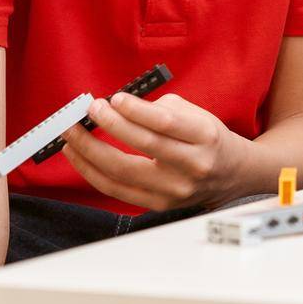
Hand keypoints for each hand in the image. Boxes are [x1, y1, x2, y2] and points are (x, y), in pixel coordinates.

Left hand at [61, 92, 244, 210]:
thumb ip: (159, 108)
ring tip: (71, 134)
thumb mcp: (195, 114)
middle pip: (144, 146)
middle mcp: (192, 165)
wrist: (231, 174)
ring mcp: (174, 189)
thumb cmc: (207, 138)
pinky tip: (79, 156)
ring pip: (123, 172)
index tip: (113, 99)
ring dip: (91, 151)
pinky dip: (92, 172)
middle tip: (89, 110)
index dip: (135, 110)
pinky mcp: (158, 204)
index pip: (165, 123)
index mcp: (205, 136)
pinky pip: (117, 189)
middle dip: (110, 126)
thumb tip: (117, 108)